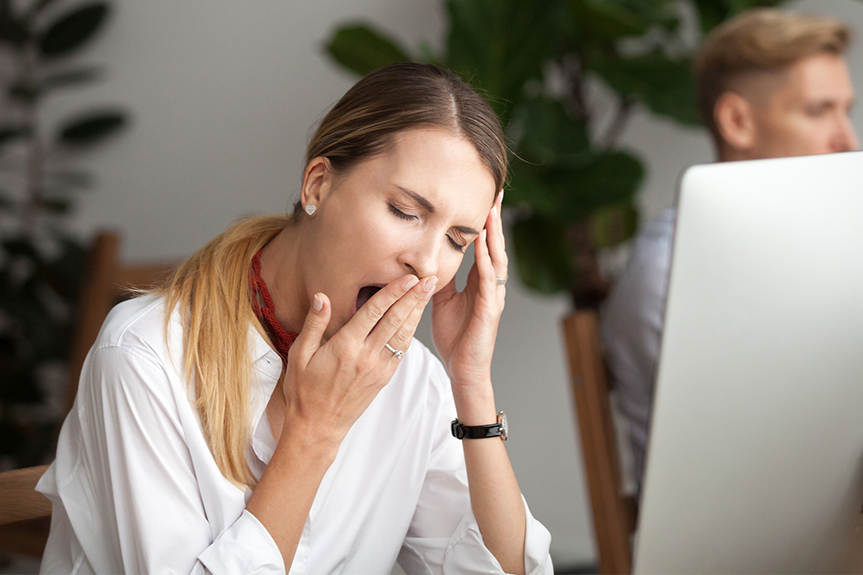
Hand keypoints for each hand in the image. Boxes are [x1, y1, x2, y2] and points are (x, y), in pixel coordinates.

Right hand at [281, 274, 436, 447]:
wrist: (318, 426)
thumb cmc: (304, 390)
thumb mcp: (299, 354)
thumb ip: (314, 324)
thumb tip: (322, 297)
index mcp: (345, 346)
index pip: (374, 312)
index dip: (393, 292)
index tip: (408, 277)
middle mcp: (365, 356)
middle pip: (395, 320)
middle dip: (414, 297)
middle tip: (429, 278)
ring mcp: (377, 368)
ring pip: (403, 334)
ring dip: (417, 312)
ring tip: (429, 293)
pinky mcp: (384, 378)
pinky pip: (401, 351)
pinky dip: (411, 332)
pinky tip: (416, 319)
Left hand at [431, 192, 506, 392]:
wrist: (462, 369)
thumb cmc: (455, 337)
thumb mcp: (440, 300)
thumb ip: (438, 278)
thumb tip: (426, 258)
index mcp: (479, 282)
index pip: (484, 245)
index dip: (485, 222)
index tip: (484, 197)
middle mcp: (490, 285)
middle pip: (495, 245)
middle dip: (495, 219)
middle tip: (497, 192)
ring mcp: (493, 297)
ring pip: (497, 259)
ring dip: (494, 235)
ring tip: (492, 211)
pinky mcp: (490, 310)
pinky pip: (489, 281)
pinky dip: (487, 262)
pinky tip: (484, 246)